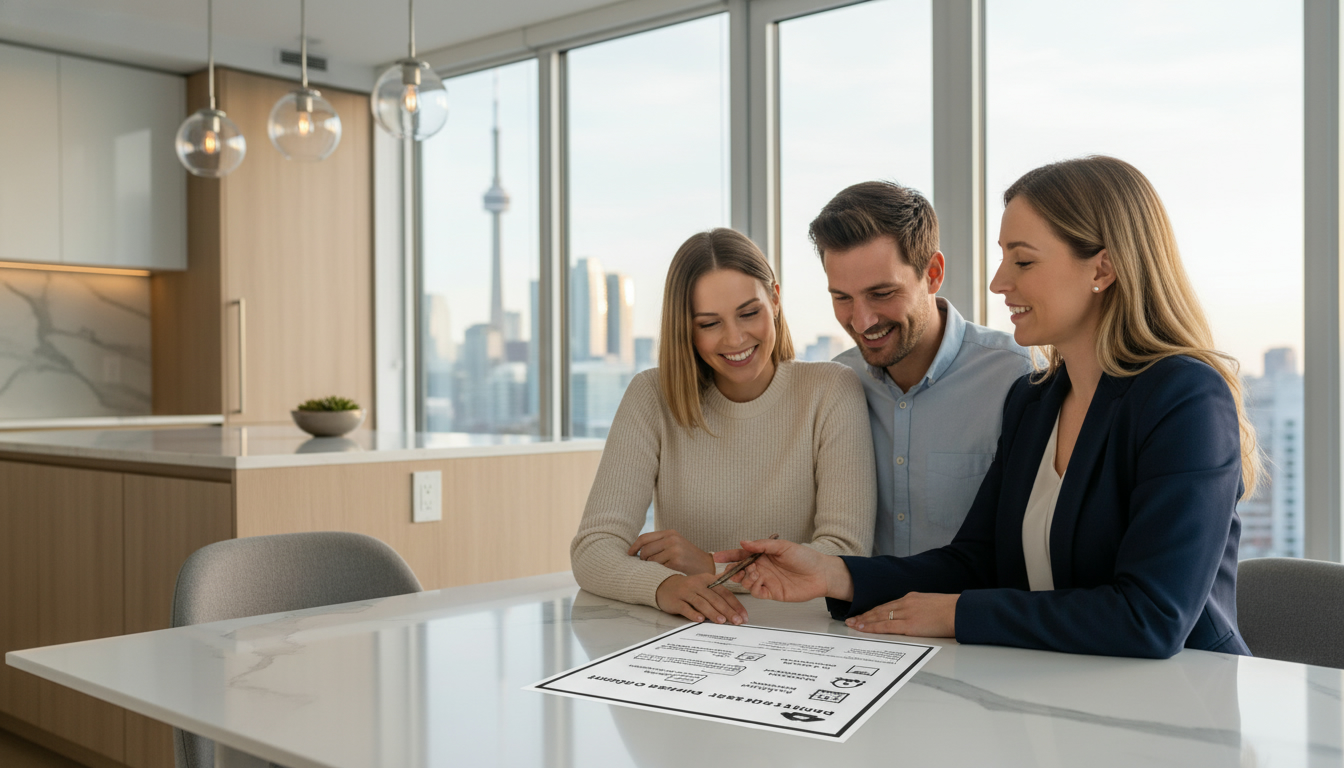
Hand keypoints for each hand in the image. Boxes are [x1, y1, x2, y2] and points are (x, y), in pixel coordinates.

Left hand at [628, 530, 714, 575]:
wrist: (708, 566)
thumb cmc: (688, 557)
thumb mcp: (676, 544)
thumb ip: (659, 543)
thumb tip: (636, 550)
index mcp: (670, 533)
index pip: (644, 538)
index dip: (634, 547)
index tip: (629, 554)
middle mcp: (672, 540)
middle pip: (645, 550)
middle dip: (642, 560)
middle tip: (646, 566)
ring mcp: (675, 551)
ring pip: (650, 561)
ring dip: (651, 568)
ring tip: (658, 570)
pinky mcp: (676, 563)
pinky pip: (658, 569)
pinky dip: (658, 573)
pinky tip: (664, 574)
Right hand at [655, 573, 747, 624]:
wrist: (664, 585)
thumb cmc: (688, 589)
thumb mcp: (704, 585)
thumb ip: (719, 592)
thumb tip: (736, 606)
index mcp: (708, 579)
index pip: (724, 592)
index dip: (735, 604)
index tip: (743, 616)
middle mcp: (698, 584)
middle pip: (715, 598)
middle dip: (727, 610)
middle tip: (736, 621)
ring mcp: (686, 592)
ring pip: (702, 603)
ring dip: (713, 612)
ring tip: (721, 621)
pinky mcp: (676, 601)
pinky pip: (685, 608)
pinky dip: (693, 614)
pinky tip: (700, 620)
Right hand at [713, 538, 851, 602]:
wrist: (820, 573)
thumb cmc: (805, 557)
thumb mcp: (783, 546)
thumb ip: (762, 545)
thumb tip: (744, 542)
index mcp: (762, 554)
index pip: (741, 554)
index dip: (728, 555)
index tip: (716, 556)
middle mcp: (762, 567)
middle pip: (740, 570)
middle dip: (733, 571)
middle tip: (731, 571)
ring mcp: (766, 580)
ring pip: (746, 582)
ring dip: (745, 578)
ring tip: (754, 573)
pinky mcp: (771, 592)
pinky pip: (756, 592)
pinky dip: (753, 588)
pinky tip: (758, 582)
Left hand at [846, 593, 957, 637]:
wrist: (959, 611)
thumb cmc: (950, 610)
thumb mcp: (931, 603)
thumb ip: (919, 608)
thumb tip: (915, 615)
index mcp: (911, 598)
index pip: (887, 605)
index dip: (874, 610)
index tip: (863, 614)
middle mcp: (906, 603)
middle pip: (880, 610)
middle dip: (864, 615)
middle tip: (851, 619)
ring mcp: (906, 613)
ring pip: (879, 617)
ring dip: (864, 621)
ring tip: (853, 625)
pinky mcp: (909, 625)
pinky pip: (886, 627)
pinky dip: (872, 627)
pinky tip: (863, 629)